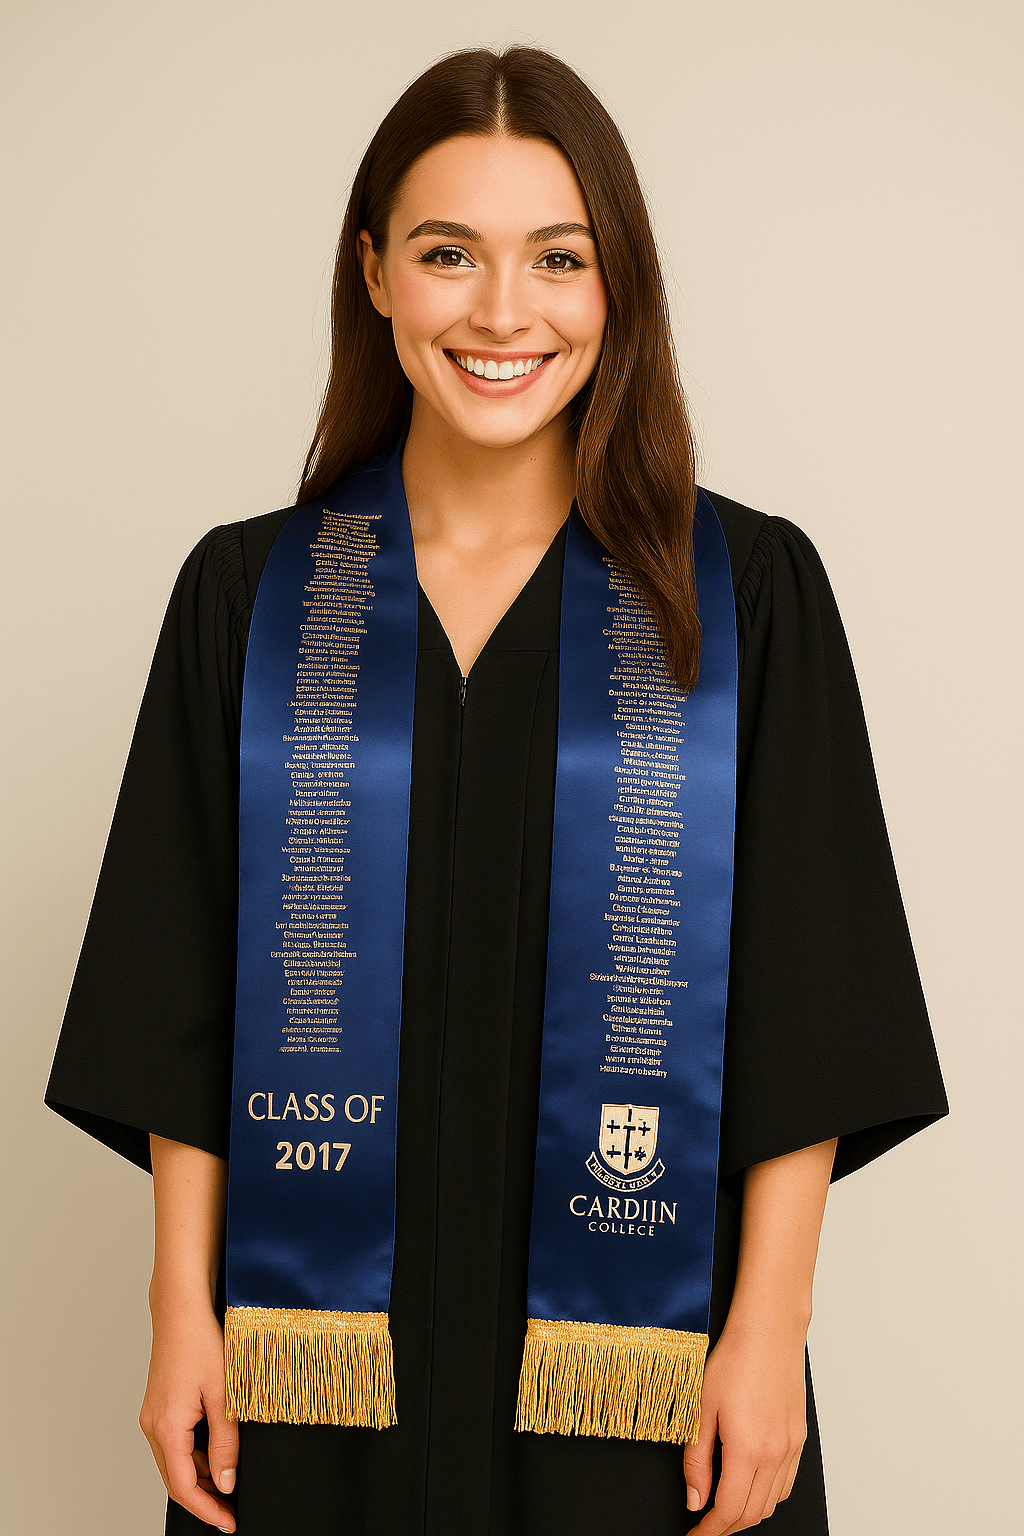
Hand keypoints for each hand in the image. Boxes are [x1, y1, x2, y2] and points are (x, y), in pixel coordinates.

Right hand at [139, 1299, 237, 1530]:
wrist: (181, 1310)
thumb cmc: (201, 1342)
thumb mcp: (224, 1395)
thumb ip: (226, 1442)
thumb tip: (226, 1482)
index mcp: (167, 1427)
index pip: (184, 1487)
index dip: (207, 1510)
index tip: (228, 1522)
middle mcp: (152, 1426)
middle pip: (175, 1480)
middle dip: (203, 1499)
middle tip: (230, 1510)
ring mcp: (152, 1416)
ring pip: (174, 1462)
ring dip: (199, 1476)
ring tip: (229, 1480)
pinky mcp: (158, 1407)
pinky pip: (174, 1443)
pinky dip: (193, 1455)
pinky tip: (216, 1450)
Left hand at [682, 1320, 807, 1531]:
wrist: (769, 1331)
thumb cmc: (734, 1360)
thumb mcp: (701, 1408)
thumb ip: (696, 1460)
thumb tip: (694, 1500)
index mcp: (748, 1450)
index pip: (729, 1510)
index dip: (710, 1530)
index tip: (695, 1535)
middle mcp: (775, 1455)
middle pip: (753, 1513)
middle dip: (727, 1526)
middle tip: (705, 1525)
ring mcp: (791, 1447)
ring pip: (773, 1502)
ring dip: (749, 1513)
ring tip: (724, 1507)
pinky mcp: (800, 1437)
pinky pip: (786, 1483)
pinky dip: (768, 1495)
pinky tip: (751, 1485)